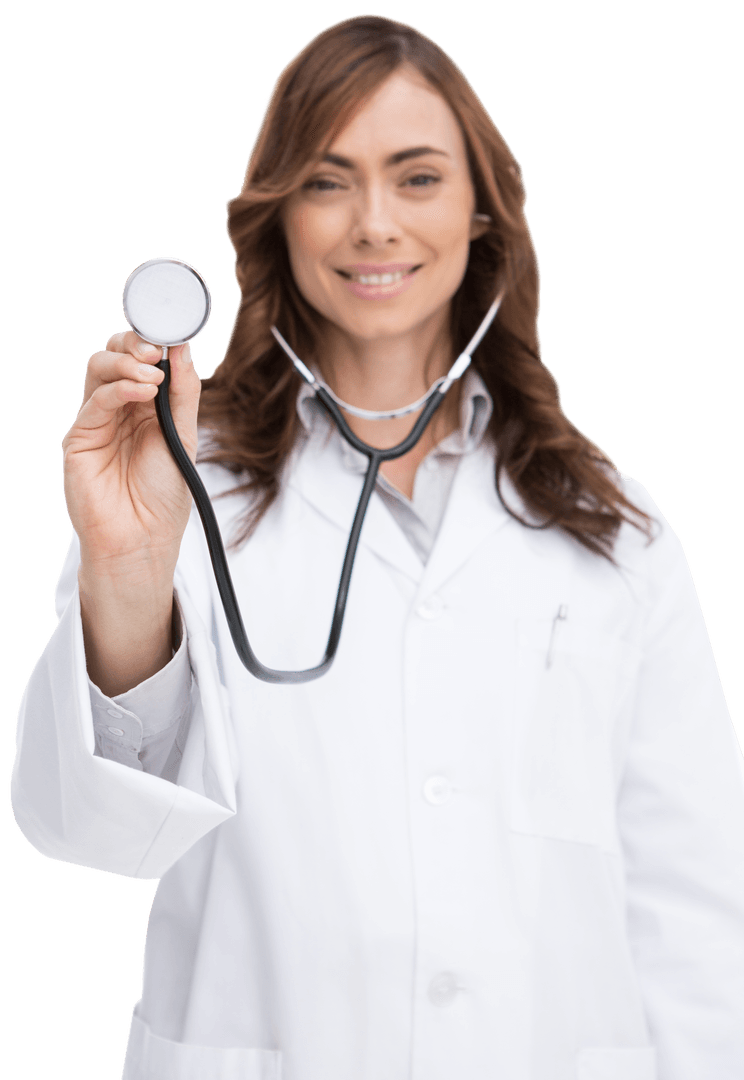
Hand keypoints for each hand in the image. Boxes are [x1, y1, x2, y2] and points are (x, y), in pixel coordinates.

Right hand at [62, 330, 200, 580]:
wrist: (143, 538)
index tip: (170, 337)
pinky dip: (118, 389)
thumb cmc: (164, 495)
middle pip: (115, 356)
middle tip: (155, 351)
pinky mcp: (80, 437)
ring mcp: (98, 421)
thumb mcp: (184, 436)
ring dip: (126, 363)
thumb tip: (183, 349)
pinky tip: (141, 391)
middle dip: (134, 345)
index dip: (152, 343)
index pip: (142, 359)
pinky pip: (95, 401)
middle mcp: (120, 409)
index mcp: (147, 406)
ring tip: (152, 376)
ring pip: (98, 369)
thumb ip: (183, 393)